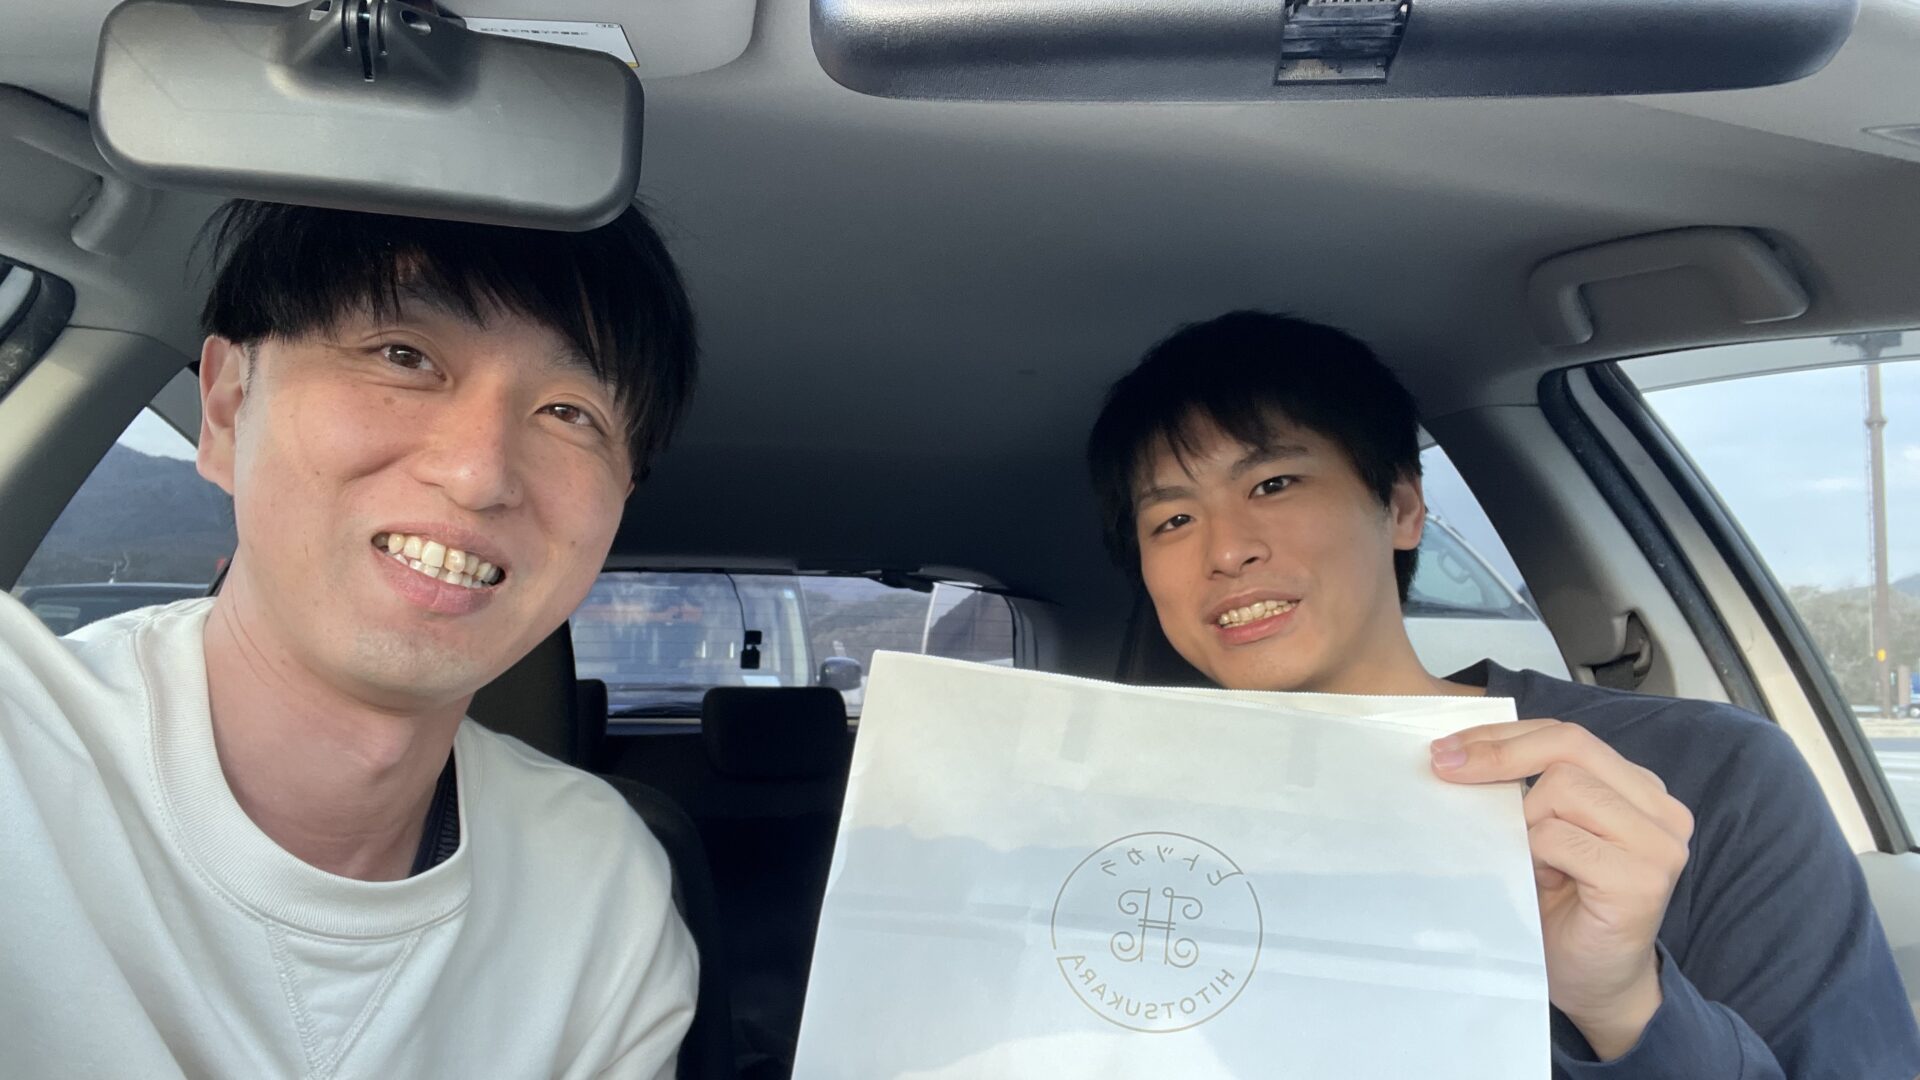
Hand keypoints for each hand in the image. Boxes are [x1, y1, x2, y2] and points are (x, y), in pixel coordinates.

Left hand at [1430, 719, 1694, 1059]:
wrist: (1595, 983)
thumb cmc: (1562, 909)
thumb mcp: (1541, 834)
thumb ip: (1525, 790)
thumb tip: (1455, 751)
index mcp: (1636, 788)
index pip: (1566, 736)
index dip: (1502, 736)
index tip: (1447, 749)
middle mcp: (1660, 808)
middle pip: (1569, 746)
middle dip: (1498, 755)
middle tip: (1446, 771)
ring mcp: (1658, 843)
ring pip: (1563, 787)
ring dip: (1525, 820)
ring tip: (1530, 861)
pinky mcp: (1643, 878)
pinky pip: (1560, 837)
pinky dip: (1535, 855)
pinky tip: (1544, 882)